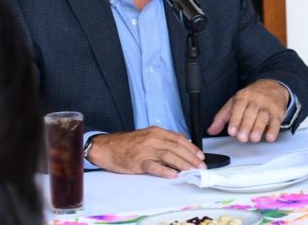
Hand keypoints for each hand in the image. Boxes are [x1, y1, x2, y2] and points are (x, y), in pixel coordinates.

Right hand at [87, 126, 205, 177]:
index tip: (200, 155)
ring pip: (169, 156)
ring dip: (183, 164)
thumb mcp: (147, 135)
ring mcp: (145, 150)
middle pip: (176, 148)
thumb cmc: (128, 143)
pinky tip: (173, 175)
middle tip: (200, 166)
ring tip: (192, 171)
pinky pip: (154, 166)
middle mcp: (153, 139)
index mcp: (156, 132)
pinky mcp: (138, 162)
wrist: (107, 147)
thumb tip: (181, 142)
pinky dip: (165, 171)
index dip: (191, 147)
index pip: (179, 139)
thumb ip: (163, 138)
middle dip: (191, 158)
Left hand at [207, 79, 289, 142]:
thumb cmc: (251, 97)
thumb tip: (211, 130)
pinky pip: (276, 121)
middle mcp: (256, 100)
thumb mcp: (234, 103)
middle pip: (251, 113)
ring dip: (258, 128)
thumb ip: (222, 117)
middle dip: (246, 126)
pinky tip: (270, 137)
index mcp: (243, 96)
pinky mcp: (278, 111)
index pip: (238, 107)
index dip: (235, 119)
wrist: (272, 86)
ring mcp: (267, 105)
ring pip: (263, 117)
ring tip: (254, 139)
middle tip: (242, 138)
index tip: (232, 131)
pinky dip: (274, 130)